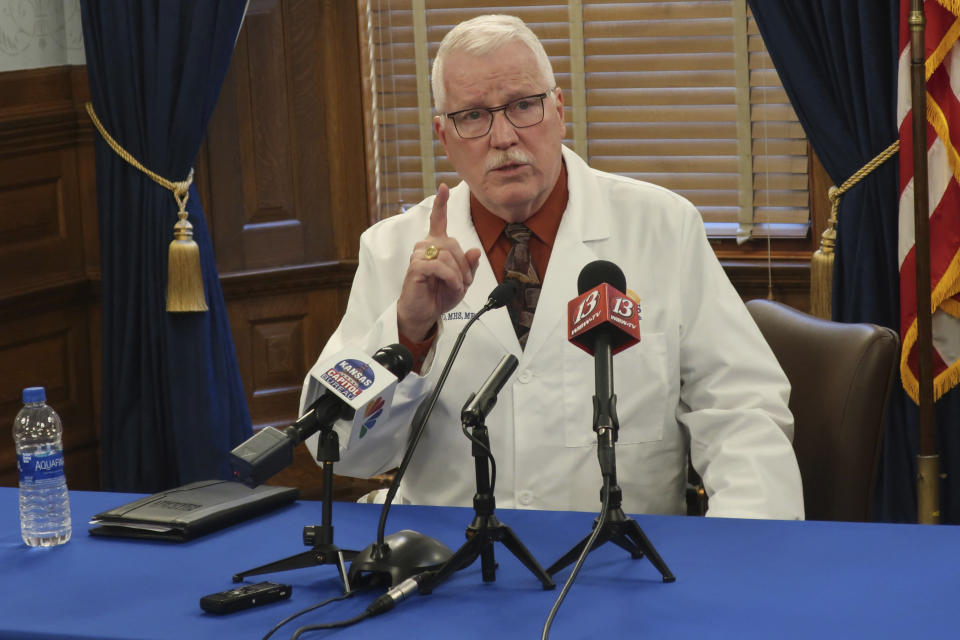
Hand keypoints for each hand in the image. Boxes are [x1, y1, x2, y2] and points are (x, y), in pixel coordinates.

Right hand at [397, 184, 481, 340]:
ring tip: (456, 287)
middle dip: (464, 266)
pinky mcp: (416, 266)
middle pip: (454, 244)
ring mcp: (418, 254)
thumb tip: (475, 251)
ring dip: (458, 274)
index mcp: (436, 244)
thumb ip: (469, 265)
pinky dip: (451, 278)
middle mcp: (426, 245)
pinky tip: (451, 287)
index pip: (438, 220)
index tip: (443, 188)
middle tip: (464, 283)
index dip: (441, 204)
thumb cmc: (440, 294)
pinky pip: (441, 266)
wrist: (424, 313)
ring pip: (448, 255)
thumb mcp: (462, 280)